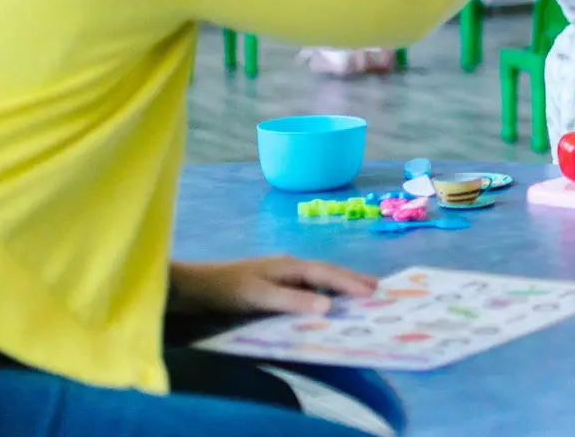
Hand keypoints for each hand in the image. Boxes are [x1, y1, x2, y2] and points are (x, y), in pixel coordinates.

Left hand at [169, 258, 377, 316]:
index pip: (327, 274)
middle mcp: (289, 266)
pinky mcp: (273, 284)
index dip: (350, 283)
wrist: (196, 287)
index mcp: (290, 266)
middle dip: (352, 280)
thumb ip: (293, 301)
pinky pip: (307, 286)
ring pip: (318, 278)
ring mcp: (281, 274)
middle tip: (378, 289)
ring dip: (339, 285)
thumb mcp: (260, 297)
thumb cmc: (227, 289)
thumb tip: (329, 307)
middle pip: (327, 272)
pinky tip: (326, 300)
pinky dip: (323, 292)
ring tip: (360, 293)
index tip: (374, 293)